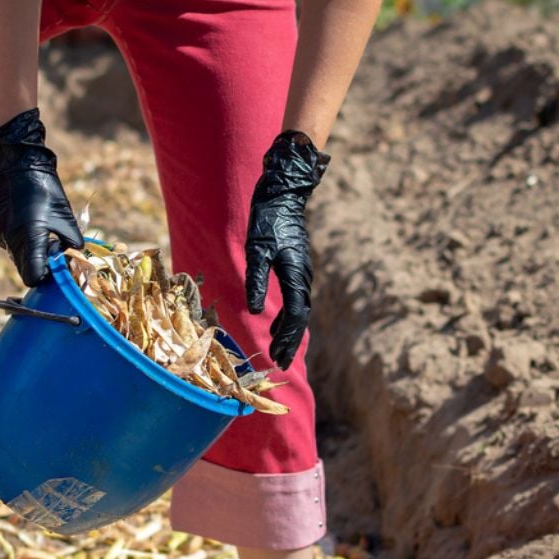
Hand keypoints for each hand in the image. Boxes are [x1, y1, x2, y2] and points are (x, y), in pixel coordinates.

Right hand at [0, 108, 83, 286]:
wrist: (18, 165)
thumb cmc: (45, 189)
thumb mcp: (65, 216)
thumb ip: (71, 241)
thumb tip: (75, 256)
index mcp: (29, 239)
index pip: (33, 277)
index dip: (45, 279)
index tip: (57, 271)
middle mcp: (11, 241)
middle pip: (25, 270)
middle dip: (40, 268)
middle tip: (54, 256)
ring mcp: (1, 236)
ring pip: (18, 258)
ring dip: (31, 255)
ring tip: (44, 237)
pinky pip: (11, 246)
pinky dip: (22, 244)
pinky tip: (30, 226)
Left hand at [244, 130, 330, 369]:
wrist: (283, 195)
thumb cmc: (267, 221)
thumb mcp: (257, 251)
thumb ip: (256, 281)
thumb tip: (255, 312)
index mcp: (296, 276)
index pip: (296, 316)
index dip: (287, 339)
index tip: (278, 357)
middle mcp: (303, 278)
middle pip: (300, 318)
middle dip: (290, 342)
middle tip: (279, 363)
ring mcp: (302, 273)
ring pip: (299, 310)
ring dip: (289, 332)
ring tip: (277, 350)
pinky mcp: (296, 268)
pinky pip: (296, 300)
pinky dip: (288, 317)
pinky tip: (274, 325)